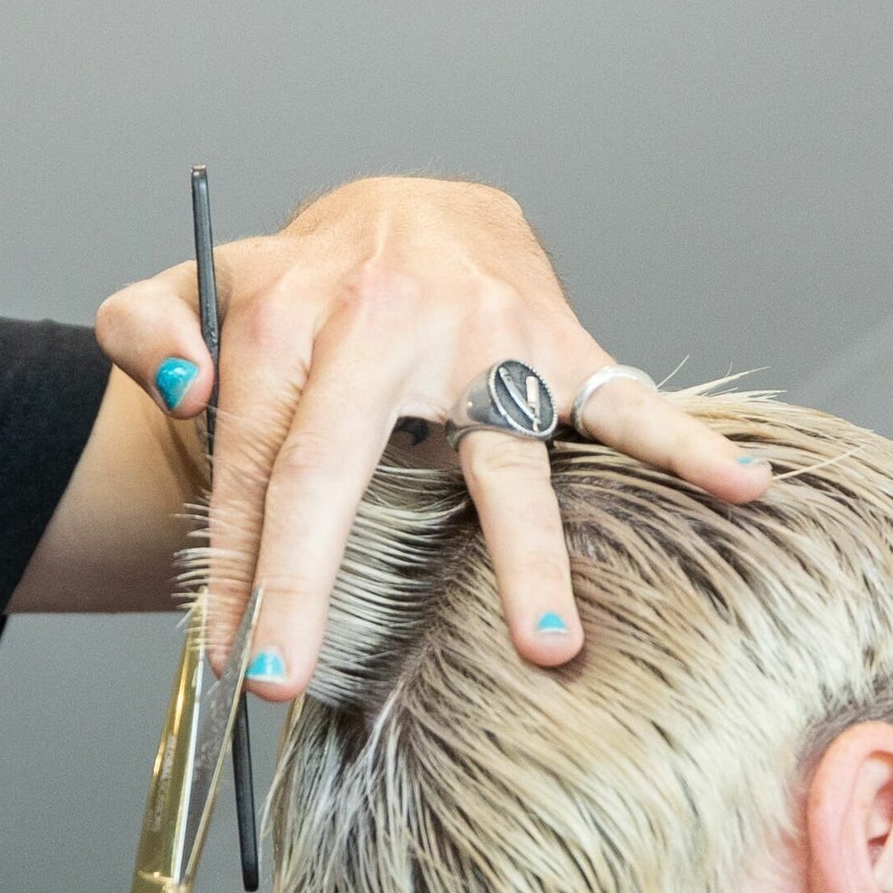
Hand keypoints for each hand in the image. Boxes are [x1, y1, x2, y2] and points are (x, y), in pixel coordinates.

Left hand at [95, 176, 768, 689]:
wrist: (404, 210)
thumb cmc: (300, 284)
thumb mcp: (197, 286)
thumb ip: (149, 330)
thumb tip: (182, 391)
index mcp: (296, 309)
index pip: (255, 455)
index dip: (233, 561)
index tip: (229, 656)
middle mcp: (391, 318)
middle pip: (336, 467)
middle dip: (305, 580)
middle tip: (286, 682)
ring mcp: (492, 336)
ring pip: (504, 458)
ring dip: (529, 557)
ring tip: (544, 648)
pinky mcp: (564, 346)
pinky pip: (631, 401)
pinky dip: (691, 447)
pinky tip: (743, 490)